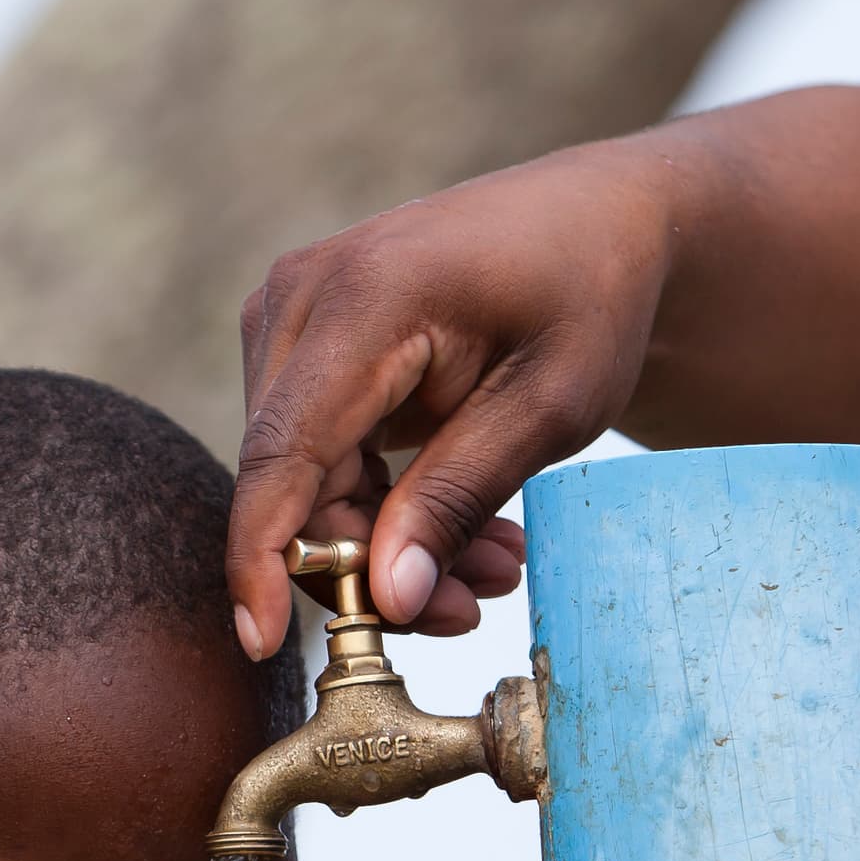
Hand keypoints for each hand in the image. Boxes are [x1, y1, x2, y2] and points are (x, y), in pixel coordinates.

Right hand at [233, 142, 665, 656]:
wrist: (596, 221)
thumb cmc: (587, 294)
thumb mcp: (549, 407)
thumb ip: (458, 499)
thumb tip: (385, 597)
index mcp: (367, 294)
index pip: (281, 453)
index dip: (263, 556)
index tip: (264, 639)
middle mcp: (304, 295)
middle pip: (287, 478)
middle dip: (366, 564)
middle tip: (469, 607)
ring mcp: (291, 314)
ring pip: (298, 479)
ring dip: (384, 542)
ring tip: (491, 563)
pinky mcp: (301, 342)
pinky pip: (314, 457)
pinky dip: (379, 507)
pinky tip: (460, 526)